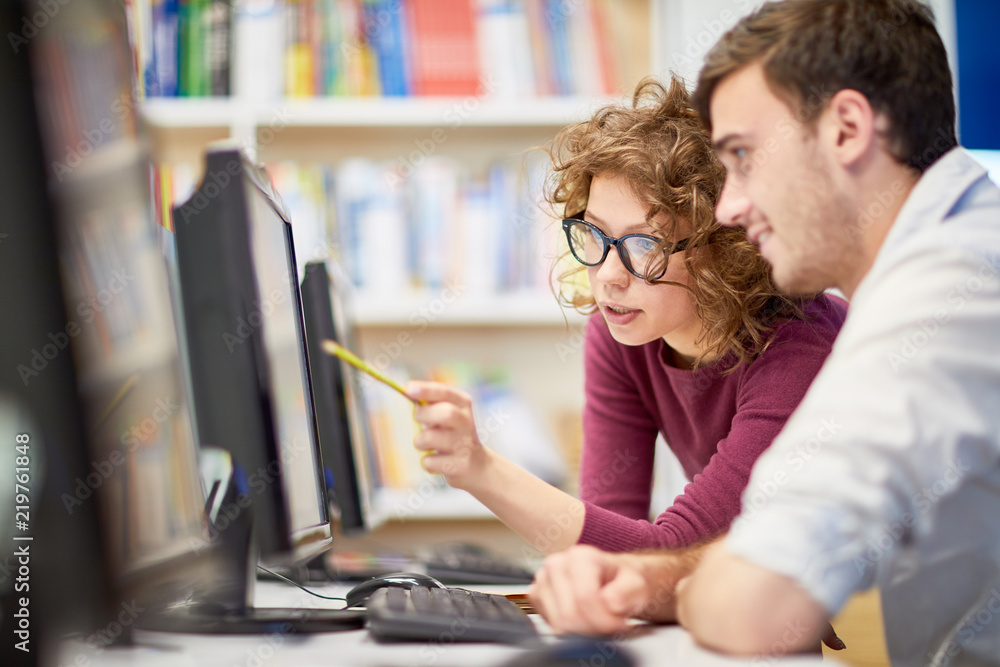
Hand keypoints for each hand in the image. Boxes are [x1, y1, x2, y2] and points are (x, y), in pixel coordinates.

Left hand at [406, 381, 488, 490]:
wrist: (477, 466)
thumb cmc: (452, 435)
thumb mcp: (445, 415)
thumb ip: (430, 404)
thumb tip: (408, 392)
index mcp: (463, 404)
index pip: (446, 392)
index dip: (426, 390)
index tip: (408, 389)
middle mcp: (467, 422)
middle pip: (446, 413)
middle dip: (425, 415)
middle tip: (419, 420)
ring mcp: (466, 445)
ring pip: (432, 438)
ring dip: (421, 441)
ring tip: (426, 444)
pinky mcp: (461, 465)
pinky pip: (430, 462)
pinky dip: (428, 462)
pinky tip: (438, 462)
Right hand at [529, 545, 670, 635]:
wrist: (611, 580)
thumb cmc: (622, 581)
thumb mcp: (637, 584)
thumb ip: (628, 592)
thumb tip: (609, 602)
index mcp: (580, 556)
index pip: (585, 598)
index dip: (604, 620)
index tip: (619, 623)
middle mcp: (557, 563)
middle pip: (569, 614)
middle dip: (593, 627)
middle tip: (610, 624)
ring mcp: (543, 579)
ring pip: (558, 623)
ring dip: (581, 630)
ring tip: (597, 619)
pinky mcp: (536, 594)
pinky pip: (549, 624)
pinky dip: (568, 629)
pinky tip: (581, 618)